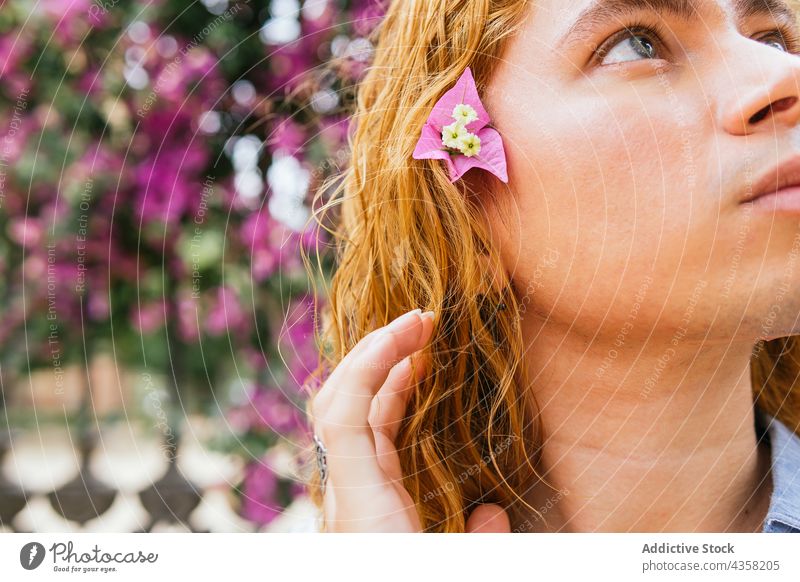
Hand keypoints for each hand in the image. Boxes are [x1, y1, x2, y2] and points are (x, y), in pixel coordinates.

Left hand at [309, 308, 511, 531]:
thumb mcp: (450, 571)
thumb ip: (477, 542)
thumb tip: (491, 509)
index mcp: (359, 503)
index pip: (342, 417)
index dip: (370, 363)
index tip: (414, 328)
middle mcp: (346, 489)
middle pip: (340, 400)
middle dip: (375, 349)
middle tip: (420, 319)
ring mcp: (352, 488)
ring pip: (352, 409)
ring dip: (381, 366)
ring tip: (418, 337)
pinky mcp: (364, 494)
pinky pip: (369, 430)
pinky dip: (388, 394)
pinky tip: (414, 378)